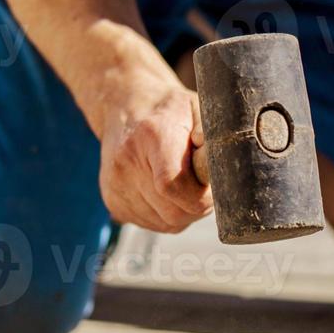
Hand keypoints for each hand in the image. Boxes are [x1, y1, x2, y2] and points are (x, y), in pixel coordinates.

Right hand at [98, 81, 211, 232]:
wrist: (126, 108)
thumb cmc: (172, 110)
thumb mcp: (198, 108)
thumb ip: (212, 136)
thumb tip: (221, 166)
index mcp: (152, 135)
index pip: (172, 185)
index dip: (201, 196)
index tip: (210, 184)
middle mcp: (127, 162)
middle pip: (173, 212)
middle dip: (197, 206)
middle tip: (202, 184)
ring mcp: (115, 185)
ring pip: (166, 223)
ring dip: (184, 211)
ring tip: (183, 182)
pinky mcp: (112, 201)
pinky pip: (153, 224)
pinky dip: (168, 214)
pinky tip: (165, 190)